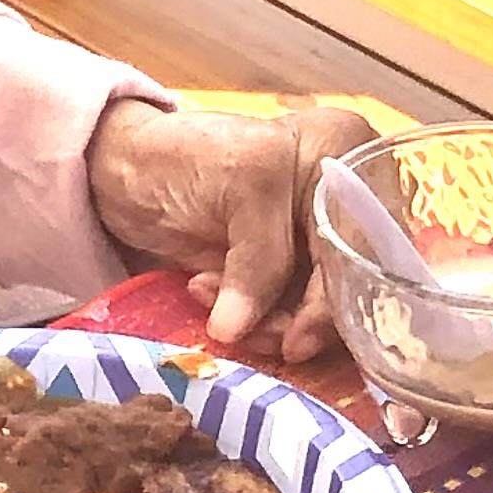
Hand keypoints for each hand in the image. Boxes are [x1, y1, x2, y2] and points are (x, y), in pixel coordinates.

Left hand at [84, 99, 380, 363]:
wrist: (125, 172)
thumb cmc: (184, 153)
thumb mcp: (242, 182)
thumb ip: (262, 255)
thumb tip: (243, 329)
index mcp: (351, 160)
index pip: (368, 246)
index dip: (339, 297)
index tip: (300, 339)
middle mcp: (344, 204)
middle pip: (350, 287)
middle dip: (300, 319)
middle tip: (250, 333)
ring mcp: (315, 243)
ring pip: (321, 312)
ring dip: (268, 323)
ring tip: (212, 298)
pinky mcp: (283, 275)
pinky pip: (287, 317)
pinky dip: (251, 321)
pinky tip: (204, 289)